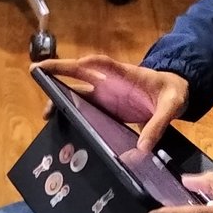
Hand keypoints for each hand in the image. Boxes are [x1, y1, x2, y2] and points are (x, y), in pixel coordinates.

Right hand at [35, 54, 189, 152]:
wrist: (175, 93)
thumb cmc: (173, 92)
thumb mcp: (171, 106)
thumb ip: (158, 124)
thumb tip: (142, 148)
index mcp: (125, 74)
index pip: (102, 64)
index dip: (86, 63)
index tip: (69, 64)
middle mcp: (110, 81)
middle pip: (79, 74)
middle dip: (58, 73)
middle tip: (37, 73)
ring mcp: (106, 94)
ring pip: (77, 92)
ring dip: (59, 97)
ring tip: (46, 113)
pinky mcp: (105, 107)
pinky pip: (84, 108)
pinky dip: (70, 113)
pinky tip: (60, 123)